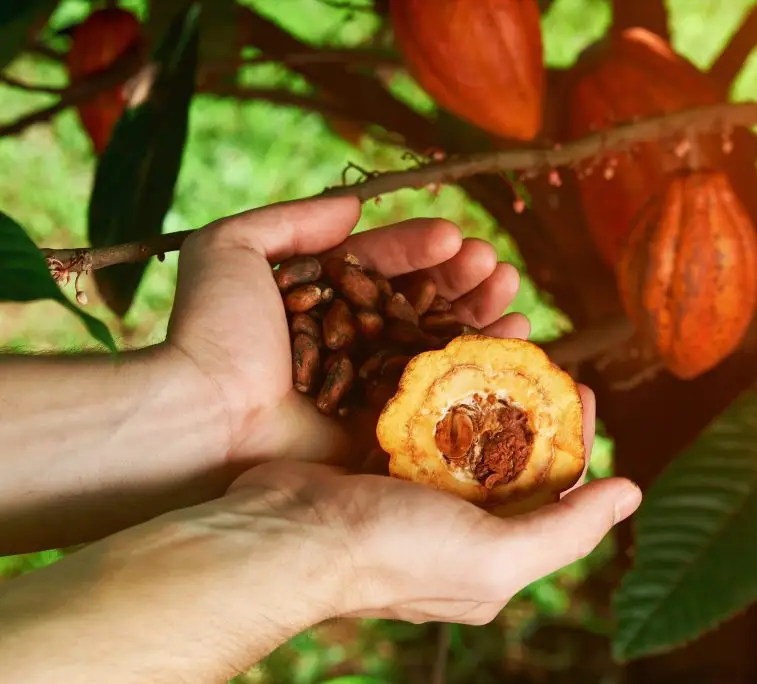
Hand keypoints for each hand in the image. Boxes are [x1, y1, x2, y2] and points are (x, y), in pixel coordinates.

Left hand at [166, 195, 527, 469]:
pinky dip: (479, 364)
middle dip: (460, 279)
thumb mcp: (231, 248)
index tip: (453, 237)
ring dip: (478, 313)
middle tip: (494, 265)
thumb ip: (291, 219)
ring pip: (436, 341)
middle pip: (416, 301)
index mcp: (318, 298)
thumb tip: (353, 208)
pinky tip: (513, 336)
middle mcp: (348, 338)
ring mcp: (368, 383)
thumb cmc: (212, 333)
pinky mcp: (384, 426)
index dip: (418, 248)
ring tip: (509, 290)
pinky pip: (441, 390)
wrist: (204, 418)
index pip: (380, 265)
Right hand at [227, 391, 641, 624]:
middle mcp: (460, 530)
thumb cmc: (392, 555)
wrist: (284, 537)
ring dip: (489, 393)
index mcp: (494, 557)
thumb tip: (631, 494)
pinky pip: (425, 423)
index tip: (581, 389)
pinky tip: (450, 360)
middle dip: (534, 409)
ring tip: (503, 350)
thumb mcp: (493, 557)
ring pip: (469, 436)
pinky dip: (442, 395)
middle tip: (546, 361)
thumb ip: (566, 530)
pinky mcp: (380, 463)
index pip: (555, 493)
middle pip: (514, 460)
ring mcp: (418, 495)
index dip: (575, 439)